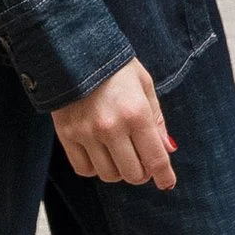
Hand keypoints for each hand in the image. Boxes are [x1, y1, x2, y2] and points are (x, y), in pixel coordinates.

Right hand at [53, 58, 176, 188]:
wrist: (72, 50)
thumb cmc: (115, 67)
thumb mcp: (144, 85)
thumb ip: (157, 120)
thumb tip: (167, 150)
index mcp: (136, 113)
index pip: (155, 158)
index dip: (164, 176)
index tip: (167, 183)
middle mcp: (112, 127)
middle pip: (133, 174)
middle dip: (142, 172)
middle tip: (141, 160)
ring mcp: (87, 133)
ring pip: (109, 175)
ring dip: (119, 170)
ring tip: (119, 152)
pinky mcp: (67, 135)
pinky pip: (84, 169)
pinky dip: (95, 168)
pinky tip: (99, 153)